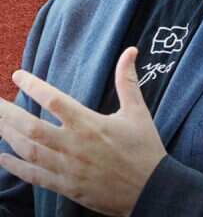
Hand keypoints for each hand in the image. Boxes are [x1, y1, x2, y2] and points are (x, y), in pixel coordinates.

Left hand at [0, 48, 165, 215]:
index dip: (33, 86)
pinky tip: (3, 157)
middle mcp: (74, 145)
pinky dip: (15, 167)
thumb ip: (127, 81)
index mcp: (91, 124)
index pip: (54, 101)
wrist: (151, 188)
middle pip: (31, 127)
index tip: (18, 76)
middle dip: (7, 113)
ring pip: (28, 150)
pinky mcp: (66, 186)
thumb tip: (130, 51)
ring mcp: (67, 167)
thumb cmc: (144, 148)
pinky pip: (34, 175)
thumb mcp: (138, 112)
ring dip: (8, 136)